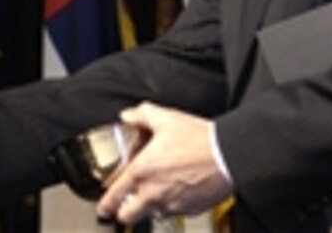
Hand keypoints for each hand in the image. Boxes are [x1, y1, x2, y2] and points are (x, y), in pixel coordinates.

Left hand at [96, 102, 232, 223]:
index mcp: (142, 171)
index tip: (103, 207)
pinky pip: (172, 214)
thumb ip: (141, 115)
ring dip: (147, 209)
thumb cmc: (200, 140)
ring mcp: (171, 205)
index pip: (113, 197)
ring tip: (154, 194)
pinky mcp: (189, 211)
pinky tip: (175, 191)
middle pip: (127, 216)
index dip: (105, 204)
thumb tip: (128, 115)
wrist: (228, 156)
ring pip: (150, 216)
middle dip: (123, 212)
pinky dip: (170, 207)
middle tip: (125, 205)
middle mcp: (153, 193)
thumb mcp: (166, 118)